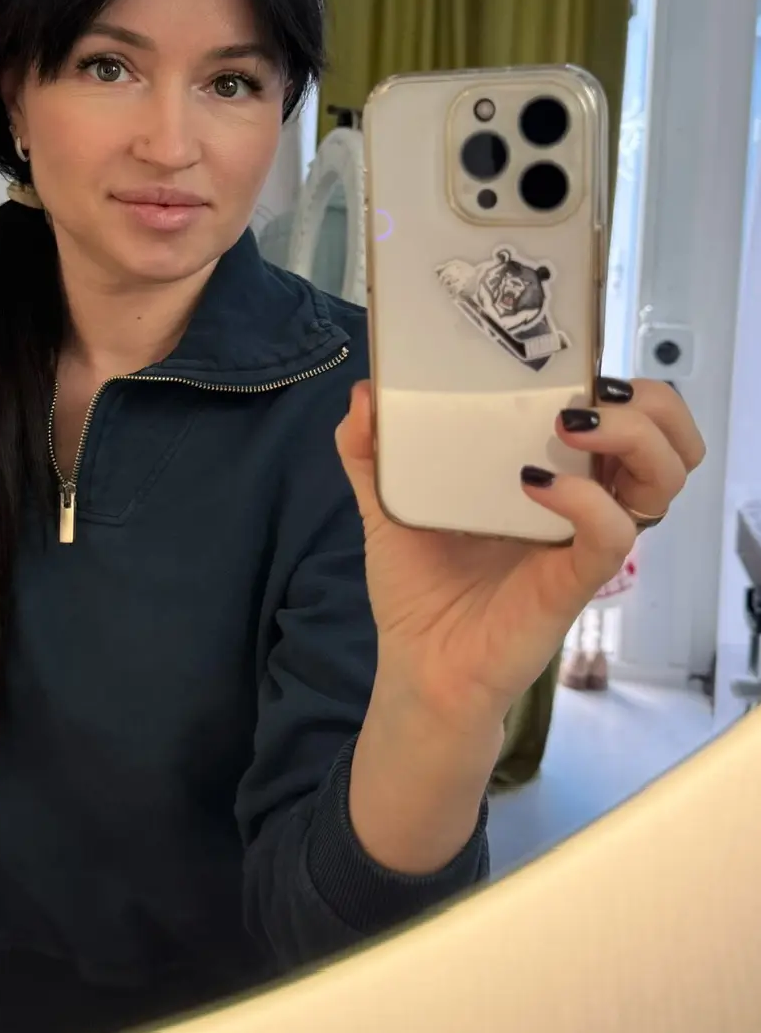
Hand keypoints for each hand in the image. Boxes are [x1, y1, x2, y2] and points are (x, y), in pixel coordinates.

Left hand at [336, 377, 705, 734]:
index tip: (574, 365)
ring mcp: (586, 538)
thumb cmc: (421, 588)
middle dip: (650, 404)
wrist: (419, 667)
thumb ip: (370, 451)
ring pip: (664, 476)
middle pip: (670, 439)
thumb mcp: (387, 503)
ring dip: (634, 435)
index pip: (629, 415)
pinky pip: (615, 531)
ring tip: (572, 426)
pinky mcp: (576, 576)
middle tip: (590, 399)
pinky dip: (587, 500)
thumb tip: (363, 395)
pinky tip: (536, 485)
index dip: (625, 384)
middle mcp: (587, 500)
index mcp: (558, 472)